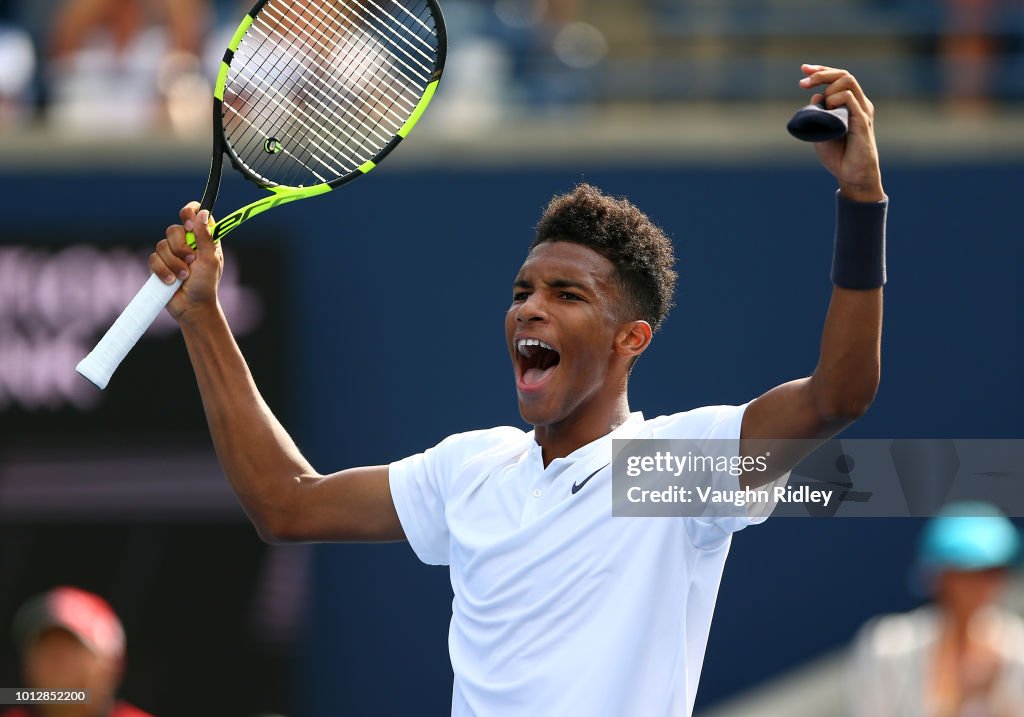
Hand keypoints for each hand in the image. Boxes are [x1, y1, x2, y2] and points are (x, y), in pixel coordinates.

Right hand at [149, 201, 222, 322]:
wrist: (192, 306)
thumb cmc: (206, 283)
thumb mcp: (210, 260)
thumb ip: (205, 237)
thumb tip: (203, 213)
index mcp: (202, 237)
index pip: (194, 212)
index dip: (189, 212)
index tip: (189, 225)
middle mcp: (186, 242)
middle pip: (173, 229)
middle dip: (180, 247)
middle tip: (191, 260)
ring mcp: (171, 253)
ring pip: (162, 245)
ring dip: (174, 263)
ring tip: (184, 276)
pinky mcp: (158, 264)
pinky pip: (153, 259)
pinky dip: (163, 271)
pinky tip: (172, 281)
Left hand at [800, 64, 884, 201]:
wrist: (852, 176)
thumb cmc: (838, 156)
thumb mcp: (821, 131)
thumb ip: (817, 114)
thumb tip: (815, 96)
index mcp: (849, 104)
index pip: (838, 78)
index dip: (821, 70)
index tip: (803, 69)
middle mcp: (858, 104)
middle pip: (844, 75)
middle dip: (821, 73)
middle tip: (803, 82)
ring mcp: (861, 111)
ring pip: (848, 82)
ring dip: (828, 88)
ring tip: (821, 106)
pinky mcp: (862, 121)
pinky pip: (849, 99)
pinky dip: (835, 99)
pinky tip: (828, 110)